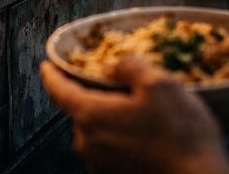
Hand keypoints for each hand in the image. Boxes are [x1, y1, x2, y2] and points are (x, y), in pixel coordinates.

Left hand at [40, 58, 228, 173]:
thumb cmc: (181, 136)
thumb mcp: (159, 84)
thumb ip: (128, 67)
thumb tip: (113, 65)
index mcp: (91, 116)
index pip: (58, 90)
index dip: (52, 74)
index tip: (47, 65)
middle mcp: (88, 143)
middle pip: (79, 109)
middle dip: (92, 93)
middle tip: (115, 82)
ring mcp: (100, 163)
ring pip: (95, 128)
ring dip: (109, 115)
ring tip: (139, 108)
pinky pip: (108, 146)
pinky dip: (119, 134)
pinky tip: (145, 131)